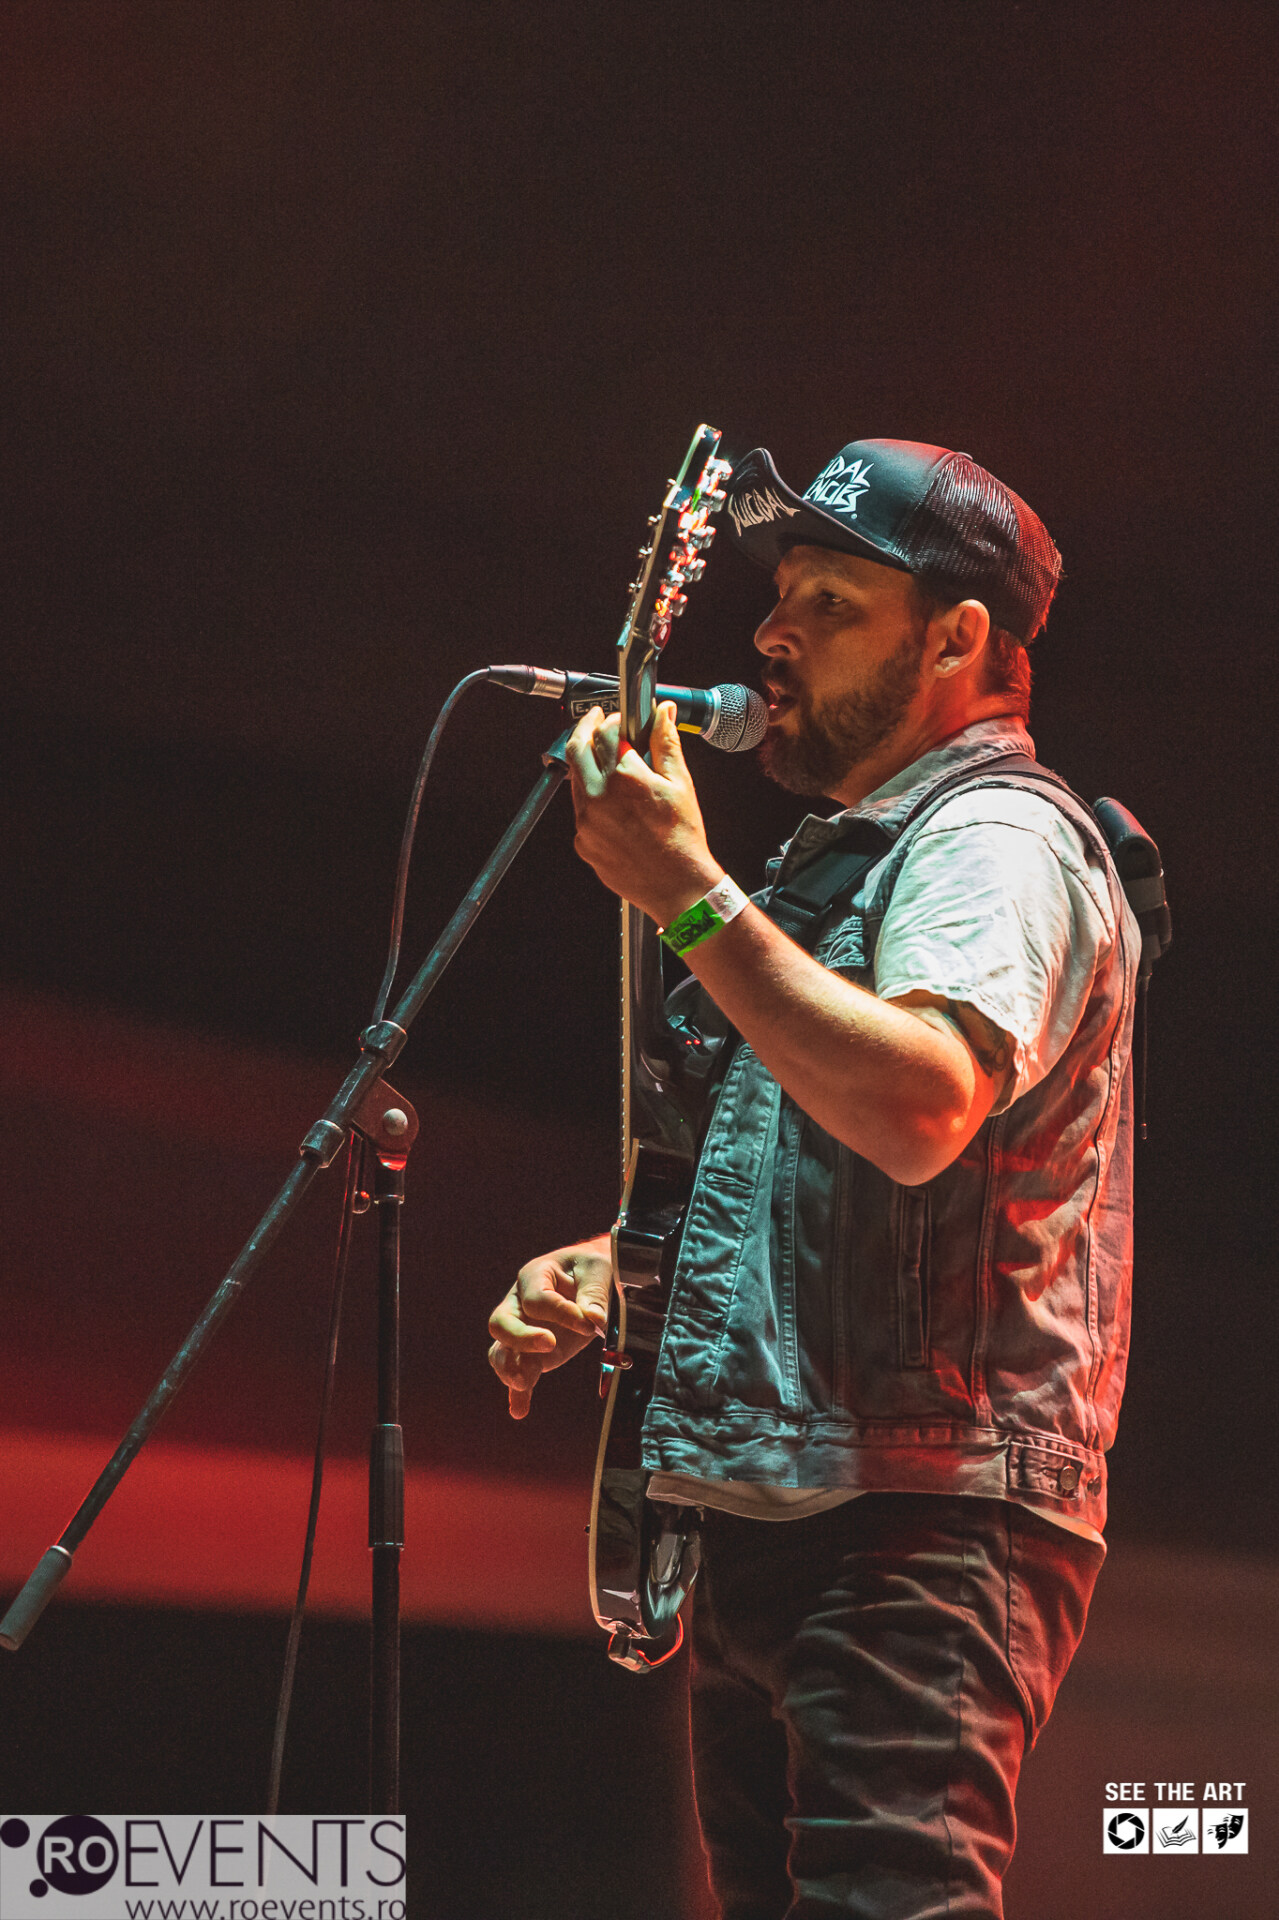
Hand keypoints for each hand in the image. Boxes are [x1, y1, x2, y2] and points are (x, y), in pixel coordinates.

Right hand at [487, 1235, 612, 1419]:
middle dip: (521, 1338)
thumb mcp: (599, 1269)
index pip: (537, 1299)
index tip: (589, 1324)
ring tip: (525, 1383)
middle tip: (549, 1345)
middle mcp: (520, 1304)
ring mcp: (524, 1330)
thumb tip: (594, 1320)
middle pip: (501, 1323)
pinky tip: (520, 1409)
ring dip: (510, 1368)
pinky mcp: (534, 1354)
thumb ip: (594, 1293)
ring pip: (501, 1350)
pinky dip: (517, 1393)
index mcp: (535, 1276)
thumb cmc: (594, 1267)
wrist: (595, 1276)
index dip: (561, 1313)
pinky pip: (518, 1372)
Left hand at [566, 702, 721, 925]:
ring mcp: (586, 821)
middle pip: (577, 748)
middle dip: (585, 728)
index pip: (606, 731)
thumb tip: (663, 713)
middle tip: (595, 721)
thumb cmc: (682, 838)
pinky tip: (613, 803)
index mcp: (624, 777)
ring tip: (606, 762)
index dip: (614, 719)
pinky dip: (591, 798)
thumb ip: (666, 743)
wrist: (677, 886)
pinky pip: (580, 810)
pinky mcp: (583, 842)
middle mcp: (598, 797)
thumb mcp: (680, 783)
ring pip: (575, 780)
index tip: (620, 719)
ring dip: (587, 764)